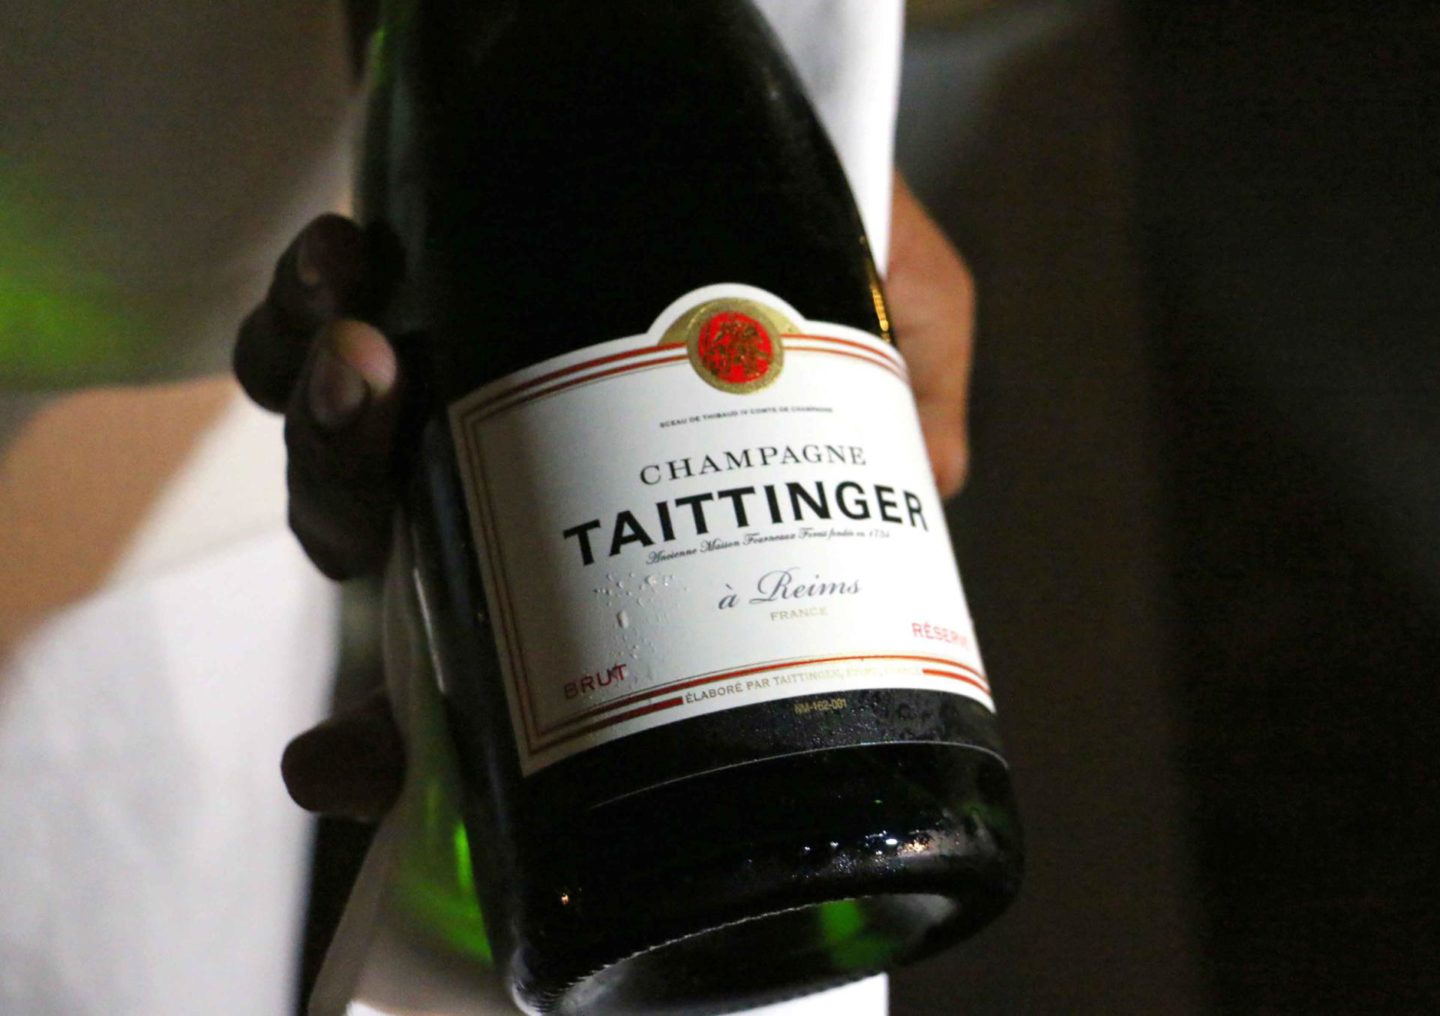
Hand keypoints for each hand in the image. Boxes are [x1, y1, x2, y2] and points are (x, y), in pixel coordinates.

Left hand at [235, 177, 976, 819]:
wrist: (718, 76)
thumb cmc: (796, 192)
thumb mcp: (881, 300)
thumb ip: (909, 387)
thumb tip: (941, 488)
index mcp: (588, 529)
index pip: (477, 662)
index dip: (397, 739)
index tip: (345, 768)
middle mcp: (486, 478)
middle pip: (369, 552)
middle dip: (353, 515)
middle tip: (397, 418)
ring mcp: (423, 395)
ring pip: (324, 452)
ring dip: (327, 411)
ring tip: (374, 341)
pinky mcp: (376, 299)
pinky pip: (291, 337)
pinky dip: (298, 310)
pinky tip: (352, 257)